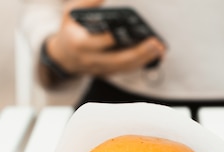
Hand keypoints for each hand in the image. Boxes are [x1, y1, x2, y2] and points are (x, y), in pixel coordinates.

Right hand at [40, 0, 165, 85]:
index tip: (128, 28)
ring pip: (125, 67)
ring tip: (160, 48)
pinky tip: (155, 54)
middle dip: (138, 52)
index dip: (113, 37)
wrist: (63, 57)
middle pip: (118, 60)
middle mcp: (91, 60)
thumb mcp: (71, 13)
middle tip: (155, 43)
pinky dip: (141, 63)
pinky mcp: (108, 73)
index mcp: (80, 44)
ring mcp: (100, 69)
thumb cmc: (70, 30)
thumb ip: (87, 2)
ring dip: (144, 59)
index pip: (99, 42)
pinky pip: (126, 70)